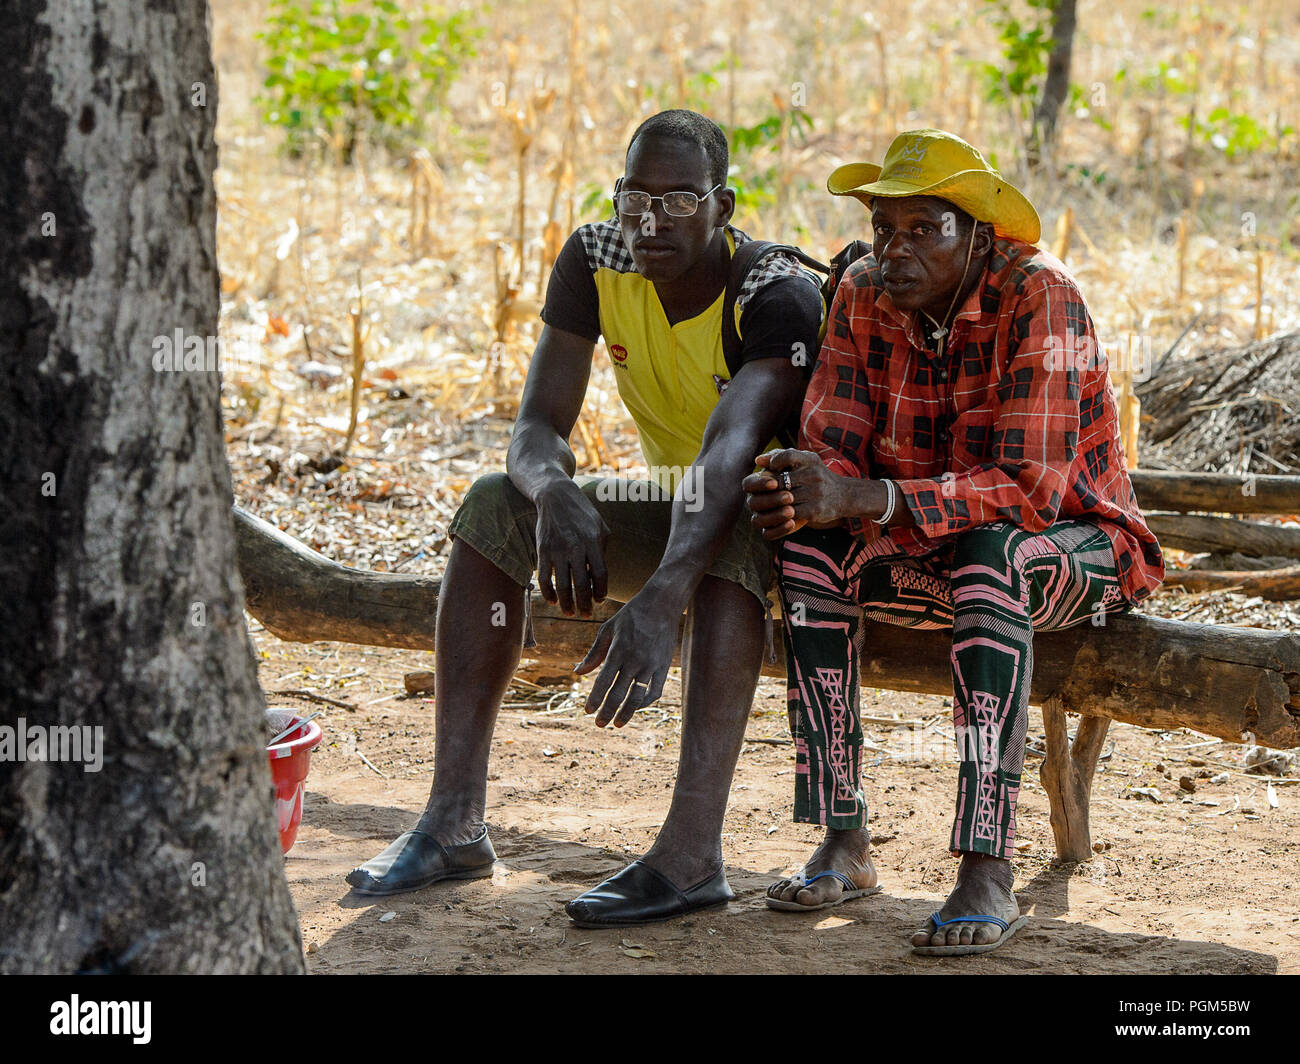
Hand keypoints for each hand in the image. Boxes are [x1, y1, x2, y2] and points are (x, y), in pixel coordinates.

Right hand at [535, 480, 609, 616]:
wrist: (555, 495)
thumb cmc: (582, 513)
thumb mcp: (600, 526)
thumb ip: (602, 551)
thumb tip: (598, 579)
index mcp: (593, 541)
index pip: (600, 574)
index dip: (601, 591)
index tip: (600, 600)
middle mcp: (576, 546)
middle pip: (582, 584)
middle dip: (585, 604)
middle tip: (586, 614)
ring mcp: (557, 549)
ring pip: (563, 586)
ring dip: (567, 604)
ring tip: (570, 613)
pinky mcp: (542, 549)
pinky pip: (545, 578)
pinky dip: (549, 593)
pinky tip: (554, 601)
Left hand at [573, 593, 678, 727]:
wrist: (662, 604)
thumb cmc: (631, 615)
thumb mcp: (608, 630)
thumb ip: (593, 653)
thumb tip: (577, 672)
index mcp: (618, 650)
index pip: (603, 681)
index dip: (595, 698)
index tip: (588, 711)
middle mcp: (634, 660)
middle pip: (618, 693)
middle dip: (607, 711)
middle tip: (599, 724)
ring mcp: (651, 664)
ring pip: (637, 696)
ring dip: (626, 713)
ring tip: (617, 724)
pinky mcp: (663, 666)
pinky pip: (655, 690)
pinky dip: (645, 702)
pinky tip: (636, 708)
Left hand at [742, 449, 846, 539]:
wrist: (845, 496)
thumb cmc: (818, 477)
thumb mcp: (806, 461)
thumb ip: (781, 456)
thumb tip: (757, 460)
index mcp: (810, 460)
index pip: (787, 456)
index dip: (774, 462)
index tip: (772, 469)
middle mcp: (814, 475)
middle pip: (780, 481)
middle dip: (769, 488)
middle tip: (764, 491)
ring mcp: (815, 493)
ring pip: (783, 499)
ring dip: (774, 502)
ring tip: (769, 502)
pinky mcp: (815, 510)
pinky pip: (790, 513)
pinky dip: (782, 513)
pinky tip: (780, 512)